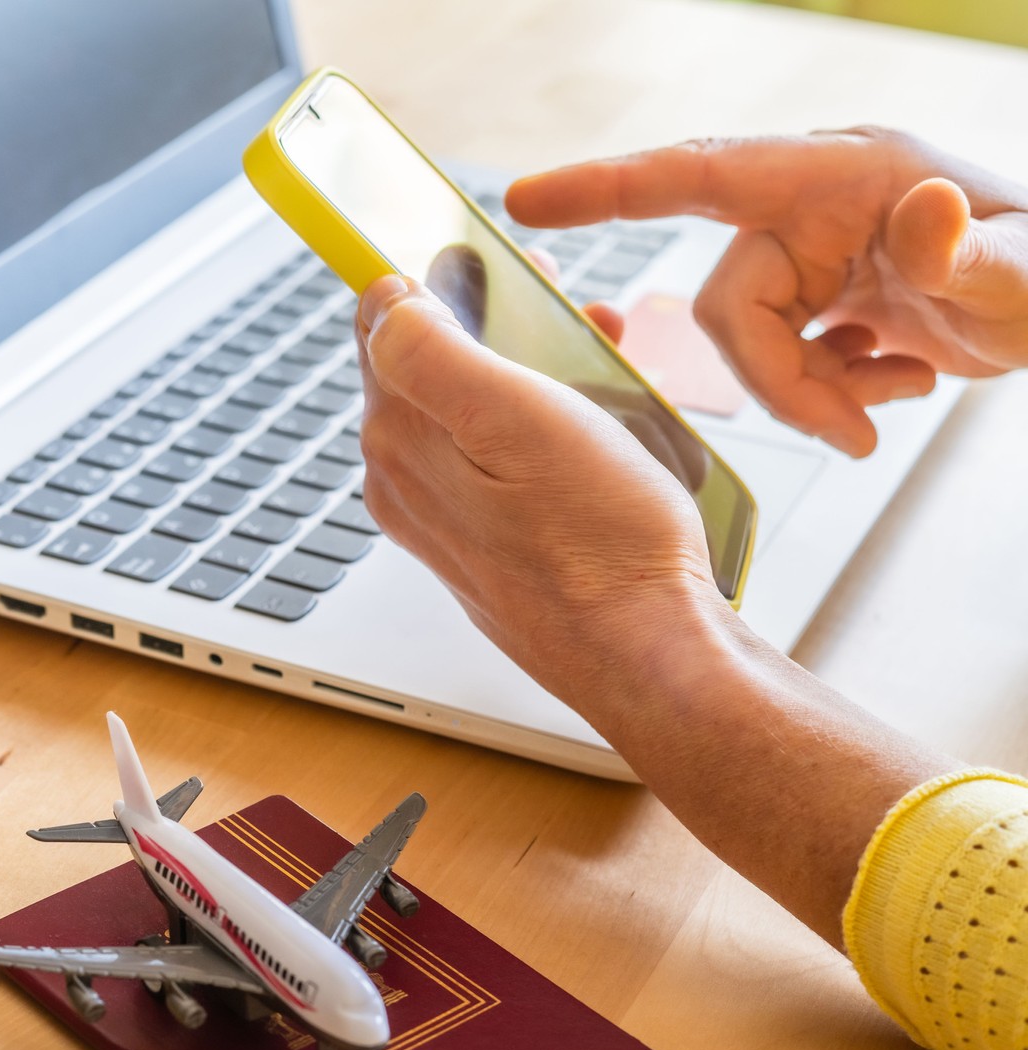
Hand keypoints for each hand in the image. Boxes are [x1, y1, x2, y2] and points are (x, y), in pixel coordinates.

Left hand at [353, 273, 716, 703]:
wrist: (648, 653)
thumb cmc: (598, 541)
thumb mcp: (514, 418)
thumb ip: (433, 354)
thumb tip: (383, 303)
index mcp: (399, 444)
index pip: (381, 331)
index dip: (434, 279)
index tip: (492, 260)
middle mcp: (408, 485)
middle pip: (432, 370)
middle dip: (495, 321)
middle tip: (562, 300)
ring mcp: (449, 521)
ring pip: (476, 414)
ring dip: (533, 370)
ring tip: (603, 353)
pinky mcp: (493, 547)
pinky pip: (505, 463)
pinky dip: (548, 426)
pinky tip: (602, 425)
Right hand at [507, 128, 1027, 454]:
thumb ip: (963, 252)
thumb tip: (920, 211)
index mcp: (838, 174)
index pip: (699, 174)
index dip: (609, 189)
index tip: (530, 202)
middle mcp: (808, 206)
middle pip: (726, 305)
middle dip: (777, 379)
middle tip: (854, 431)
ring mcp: (809, 252)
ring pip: (746, 343)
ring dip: (810, 390)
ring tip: (893, 396)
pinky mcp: (814, 296)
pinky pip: (776, 357)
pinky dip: (828, 388)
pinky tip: (896, 380)